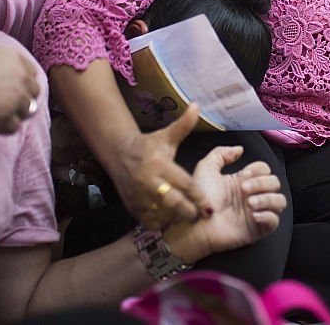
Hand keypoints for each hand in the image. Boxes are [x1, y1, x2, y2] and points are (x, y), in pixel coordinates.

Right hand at [0, 47, 40, 133]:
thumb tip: (5, 84)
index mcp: (12, 56)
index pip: (31, 72)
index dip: (22, 83)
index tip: (11, 90)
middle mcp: (20, 74)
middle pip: (34, 91)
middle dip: (21, 99)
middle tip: (1, 105)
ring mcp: (18, 95)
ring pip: (28, 110)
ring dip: (11, 114)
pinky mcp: (11, 114)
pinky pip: (14, 126)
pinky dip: (1, 127)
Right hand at [113, 104, 210, 228]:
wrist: (119, 154)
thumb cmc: (148, 146)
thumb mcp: (166, 136)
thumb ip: (184, 125)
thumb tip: (197, 105)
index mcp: (160, 165)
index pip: (185, 185)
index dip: (199, 197)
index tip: (210, 207)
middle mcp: (149, 182)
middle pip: (174, 204)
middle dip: (189, 212)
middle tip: (201, 216)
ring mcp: (139, 197)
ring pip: (162, 216)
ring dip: (177, 219)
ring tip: (188, 218)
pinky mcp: (133, 207)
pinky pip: (151, 221)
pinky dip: (162, 223)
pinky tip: (171, 219)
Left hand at [166, 145, 285, 262]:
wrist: (194, 225)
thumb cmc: (197, 200)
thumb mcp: (206, 169)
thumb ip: (221, 154)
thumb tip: (239, 149)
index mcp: (242, 181)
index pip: (264, 169)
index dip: (258, 170)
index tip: (244, 174)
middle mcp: (252, 196)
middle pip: (274, 183)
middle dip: (262, 183)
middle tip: (244, 189)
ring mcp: (256, 212)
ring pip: (280, 201)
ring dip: (268, 199)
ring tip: (250, 203)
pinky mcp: (257, 229)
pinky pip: (274, 221)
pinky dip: (268, 216)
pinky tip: (254, 214)